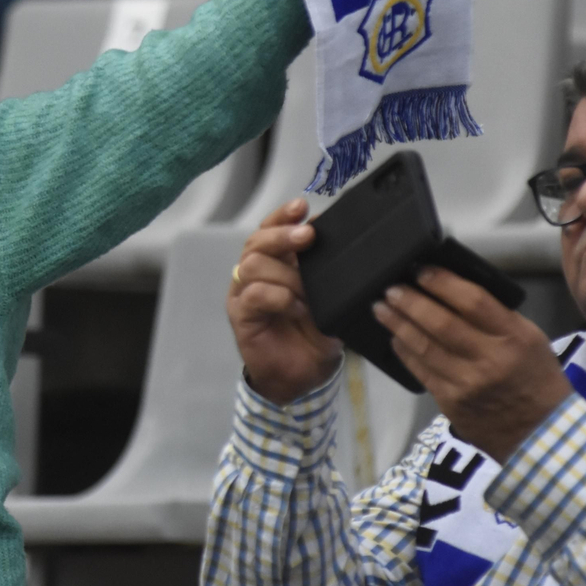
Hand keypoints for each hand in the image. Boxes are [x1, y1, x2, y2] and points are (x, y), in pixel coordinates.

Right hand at [227, 199, 344, 404]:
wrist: (302, 378)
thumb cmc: (313, 337)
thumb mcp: (328, 301)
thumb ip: (328, 275)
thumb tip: (344, 245)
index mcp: (275, 264)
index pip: (270, 230)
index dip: (282, 216)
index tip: (302, 206)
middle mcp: (255, 275)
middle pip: (256, 241)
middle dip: (283, 234)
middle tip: (308, 236)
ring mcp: (244, 294)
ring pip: (253, 264)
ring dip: (286, 274)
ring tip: (306, 293)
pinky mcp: (240, 316)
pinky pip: (253, 294)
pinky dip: (278, 297)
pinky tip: (296, 308)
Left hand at [374, 266, 571, 462]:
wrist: (540, 433)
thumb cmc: (534, 377)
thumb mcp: (529, 339)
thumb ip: (495, 315)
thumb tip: (450, 288)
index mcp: (514, 337)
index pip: (473, 301)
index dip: (442, 283)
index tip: (420, 271)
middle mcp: (490, 359)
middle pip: (441, 323)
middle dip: (410, 302)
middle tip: (390, 288)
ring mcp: (467, 383)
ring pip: (423, 346)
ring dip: (397, 323)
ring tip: (381, 307)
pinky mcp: (449, 401)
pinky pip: (419, 369)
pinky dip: (403, 350)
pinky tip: (394, 336)